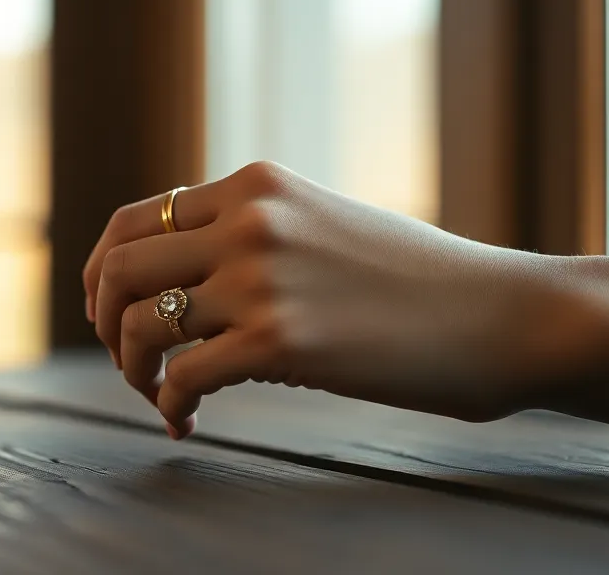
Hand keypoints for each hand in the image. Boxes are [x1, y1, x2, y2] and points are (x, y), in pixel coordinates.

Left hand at [83, 162, 599, 438]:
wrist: (506, 313)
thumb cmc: (422, 283)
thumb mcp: (326, 225)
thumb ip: (256, 236)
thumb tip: (184, 282)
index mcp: (257, 185)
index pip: (134, 221)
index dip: (103, 275)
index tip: (111, 314)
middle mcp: (250, 218)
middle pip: (118, 269)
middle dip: (104, 323)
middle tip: (127, 363)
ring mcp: (262, 277)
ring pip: (138, 324)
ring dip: (132, 372)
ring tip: (160, 397)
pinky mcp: (281, 340)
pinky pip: (181, 378)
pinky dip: (168, 407)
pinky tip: (187, 422)